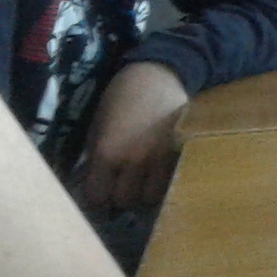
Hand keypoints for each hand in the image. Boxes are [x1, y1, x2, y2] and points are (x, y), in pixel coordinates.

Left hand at [71, 62, 187, 211]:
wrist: (157, 76)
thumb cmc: (120, 99)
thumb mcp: (97, 127)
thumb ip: (96, 158)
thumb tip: (95, 184)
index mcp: (107, 153)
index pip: (98, 196)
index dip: (97, 197)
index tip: (100, 192)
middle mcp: (134, 160)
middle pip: (126, 200)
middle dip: (121, 196)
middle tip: (121, 187)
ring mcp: (161, 159)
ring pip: (151, 197)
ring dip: (144, 193)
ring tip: (142, 182)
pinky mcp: (181, 155)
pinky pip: (170, 183)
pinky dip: (162, 185)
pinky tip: (158, 174)